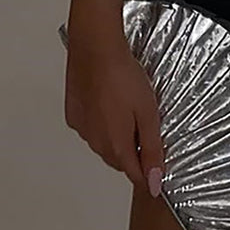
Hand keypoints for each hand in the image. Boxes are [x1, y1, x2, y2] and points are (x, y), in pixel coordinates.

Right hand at [64, 32, 163, 196]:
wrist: (95, 48)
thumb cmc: (123, 76)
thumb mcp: (149, 112)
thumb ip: (152, 148)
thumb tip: (155, 180)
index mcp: (116, 145)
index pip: (134, 174)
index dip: (148, 171)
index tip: (156, 164)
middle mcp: (95, 142)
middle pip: (119, 160)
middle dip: (133, 150)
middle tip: (144, 123)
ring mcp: (82, 129)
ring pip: (103, 144)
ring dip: (116, 136)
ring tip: (126, 106)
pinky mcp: (73, 115)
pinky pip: (90, 128)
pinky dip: (100, 122)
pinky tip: (108, 101)